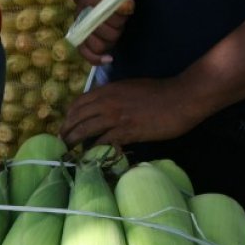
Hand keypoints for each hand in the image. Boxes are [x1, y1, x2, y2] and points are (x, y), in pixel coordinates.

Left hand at [59, 78, 203, 147]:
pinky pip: (102, 142)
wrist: (182, 97)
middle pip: (77, 118)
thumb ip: (113, 96)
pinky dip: (93, 151)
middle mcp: (107, 102)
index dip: (69, 116)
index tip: (66, 126)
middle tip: (62, 142)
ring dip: (74, 142)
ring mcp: (115, 117)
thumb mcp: (130, 88)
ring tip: (68, 151)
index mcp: (107, 90)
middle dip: (66, 131)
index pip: (78, 103)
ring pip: (85, 130)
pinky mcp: (126, 131)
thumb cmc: (160, 92)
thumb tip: (102, 108)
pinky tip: (90, 157)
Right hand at [75, 0, 133, 64]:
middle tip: (120, 18)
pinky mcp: (80, 38)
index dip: (121, 14)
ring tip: (115, 30)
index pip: (108, 15)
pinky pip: (86, 53)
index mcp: (90, 0)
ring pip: (98, 45)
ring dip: (111, 40)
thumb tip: (128, 7)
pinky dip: (97, 59)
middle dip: (117, 27)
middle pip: (105, 33)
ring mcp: (81, 30)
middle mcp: (83, 17)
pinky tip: (109, 59)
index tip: (127, 8)